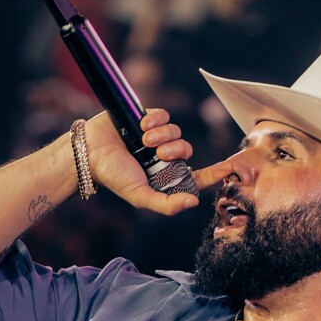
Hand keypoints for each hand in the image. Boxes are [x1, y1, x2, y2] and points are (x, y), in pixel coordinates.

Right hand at [84, 109, 232, 217]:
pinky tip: (141, 126)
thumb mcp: (140, 196)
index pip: (196, 177)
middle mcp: (163, 158)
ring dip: (163, 135)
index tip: (229, 168)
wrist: (90, 151)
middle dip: (176, 150)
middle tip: (157, 153)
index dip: (214, 174)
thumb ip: (166, 204)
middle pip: (187, 151)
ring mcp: (157, 138)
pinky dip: (156, 120)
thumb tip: (193, 202)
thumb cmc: (113, 176)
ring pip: (177, 132)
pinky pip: (165, 115)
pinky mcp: (148, 119)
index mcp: (165, 177)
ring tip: (143, 140)